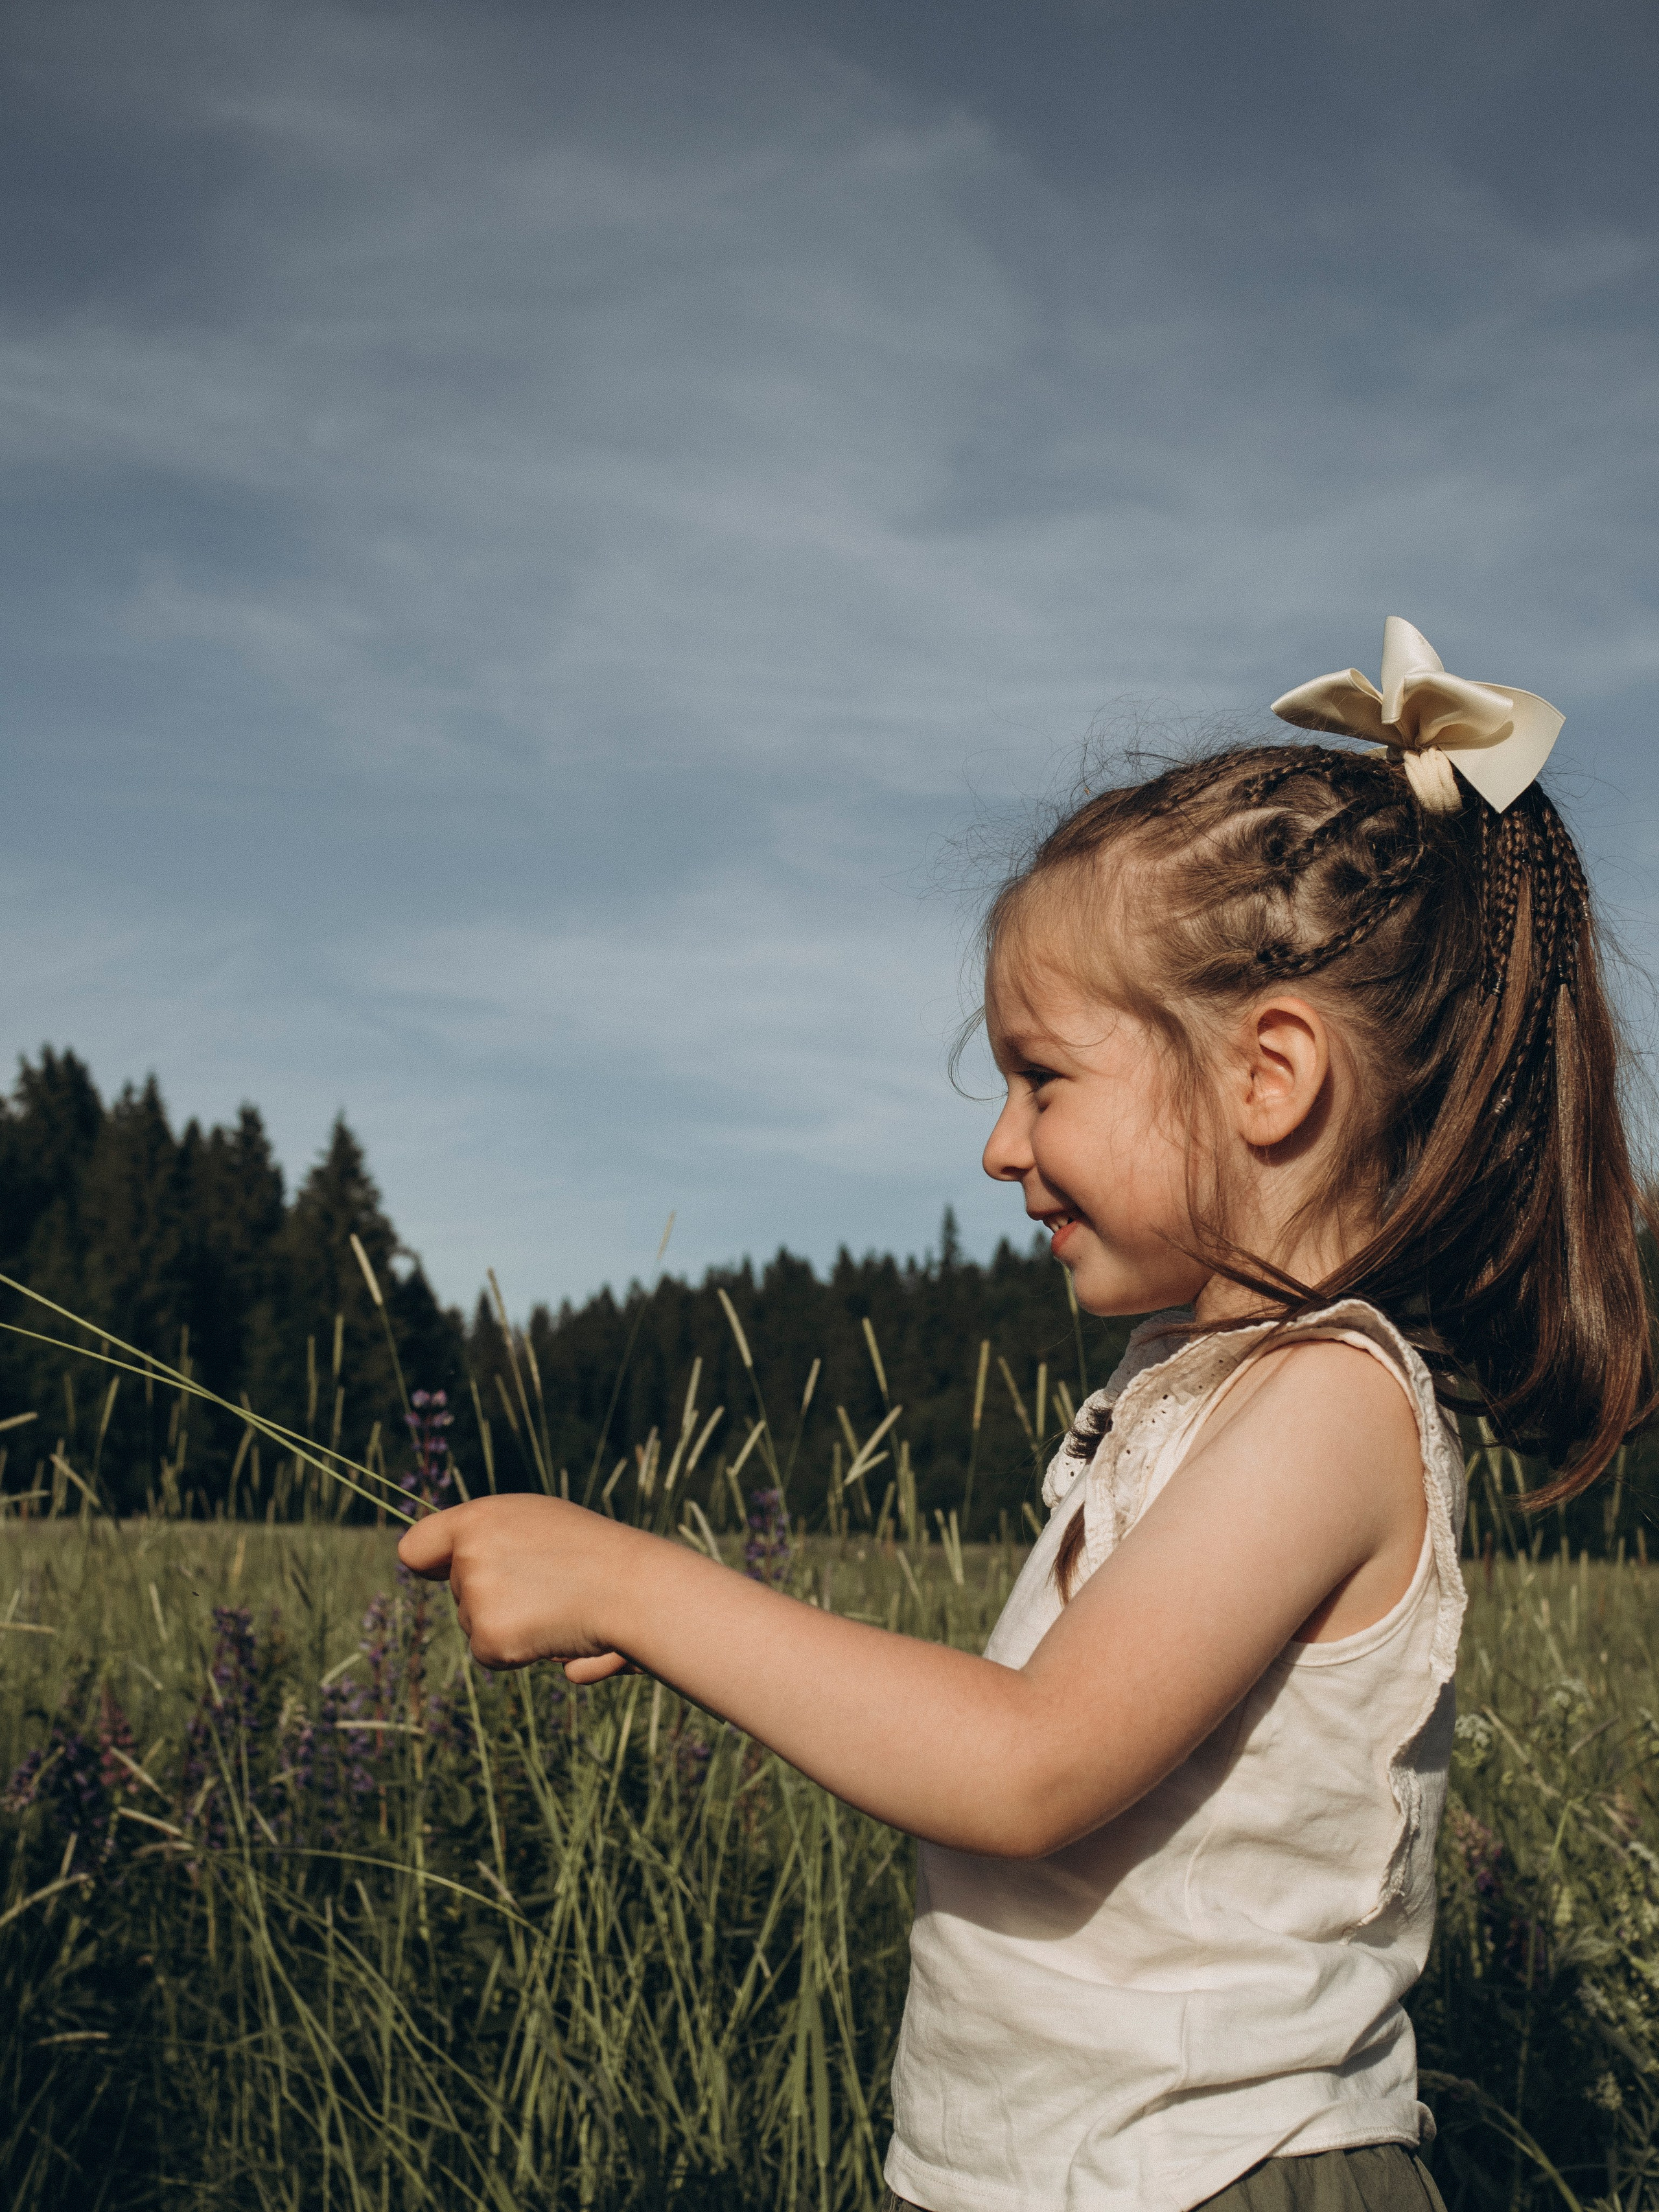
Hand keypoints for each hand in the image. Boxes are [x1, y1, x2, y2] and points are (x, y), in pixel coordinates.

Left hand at [398, 1494, 634, 1679]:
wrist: (633, 1588)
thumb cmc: (594, 1551)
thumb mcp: (538, 1520)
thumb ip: (492, 1536)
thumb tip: (452, 1569)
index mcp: (479, 1519)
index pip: (417, 1548)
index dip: (430, 1563)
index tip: (443, 1572)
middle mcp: (469, 1555)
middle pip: (457, 1591)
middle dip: (492, 1594)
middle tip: (545, 1586)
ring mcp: (476, 1599)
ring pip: (473, 1622)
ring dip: (508, 1623)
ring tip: (557, 1606)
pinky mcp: (488, 1640)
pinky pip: (489, 1653)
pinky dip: (518, 1652)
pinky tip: (553, 1632)